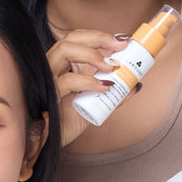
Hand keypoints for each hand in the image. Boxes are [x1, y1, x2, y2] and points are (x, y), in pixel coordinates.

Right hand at [47, 30, 136, 144]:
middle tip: (121, 45)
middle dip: (98, 37)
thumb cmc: (64, 123)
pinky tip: (104, 88)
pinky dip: (88, 81)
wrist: (46, 145)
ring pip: (64, 50)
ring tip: (111, 67)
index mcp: (63, 67)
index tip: (123, 41)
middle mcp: (53, 68)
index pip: (78, 40)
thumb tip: (135, 86)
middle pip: (71, 38)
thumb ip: (114, 96)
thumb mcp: (95, 107)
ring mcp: (48, 79)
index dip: (100, 36)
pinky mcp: (47, 94)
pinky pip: (66, 81)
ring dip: (92, 53)